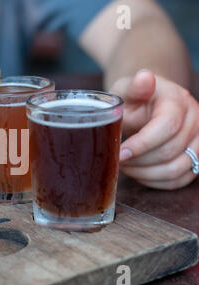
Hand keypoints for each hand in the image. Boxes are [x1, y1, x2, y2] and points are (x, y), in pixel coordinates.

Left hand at [110, 69, 198, 189]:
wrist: (149, 102)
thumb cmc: (134, 97)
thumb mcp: (128, 88)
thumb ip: (134, 87)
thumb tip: (144, 77)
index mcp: (178, 100)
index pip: (166, 126)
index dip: (142, 144)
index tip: (120, 153)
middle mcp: (195, 120)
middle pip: (170, 151)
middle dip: (139, 161)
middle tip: (118, 160)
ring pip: (176, 169)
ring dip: (146, 174)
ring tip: (125, 167)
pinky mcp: (196, 157)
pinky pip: (180, 179)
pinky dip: (156, 182)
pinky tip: (139, 174)